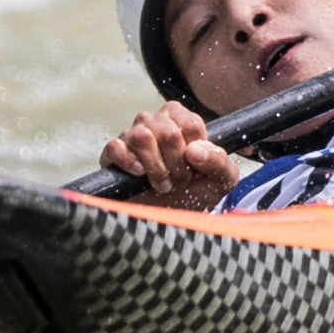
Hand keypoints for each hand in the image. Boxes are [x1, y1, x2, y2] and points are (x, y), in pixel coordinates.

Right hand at [100, 101, 241, 204]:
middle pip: (168, 133)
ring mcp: (131, 134)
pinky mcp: (112, 152)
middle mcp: (155, 120)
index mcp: (181, 118)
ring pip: (142, 138)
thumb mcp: (221, 179)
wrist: (170, 214)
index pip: (190, 124)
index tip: (195, 169)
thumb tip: (194, 151)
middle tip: (179, 181)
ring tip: (162, 184)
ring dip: (156, 168)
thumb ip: (219, 161)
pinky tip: (139, 174)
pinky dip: (128, 162)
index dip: (195, 153)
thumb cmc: (196, 190)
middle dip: (177, 165)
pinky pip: (115, 147)